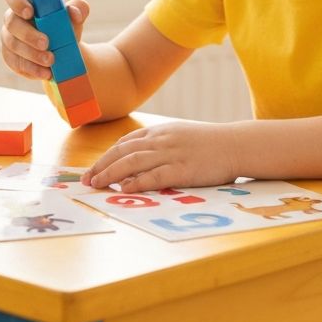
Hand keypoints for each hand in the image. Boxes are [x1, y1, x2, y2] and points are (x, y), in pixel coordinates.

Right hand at [0, 0, 89, 80]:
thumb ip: (78, 9)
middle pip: (12, 23)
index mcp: (26, 2)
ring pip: (13, 45)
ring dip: (32, 54)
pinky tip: (45, 73)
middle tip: (46, 43)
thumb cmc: (65, 27)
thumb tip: (75, 13)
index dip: (18, 3)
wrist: (65, 51)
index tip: (30, 12)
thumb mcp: (74, 17)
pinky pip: (16, 63)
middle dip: (28, 34)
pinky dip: (32, 69)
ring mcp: (9, 39)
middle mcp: (13, 19)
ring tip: (50, 61)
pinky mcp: (11, 57)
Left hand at [82, 121, 240, 192]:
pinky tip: (123, 189)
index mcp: (160, 131)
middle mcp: (161, 140)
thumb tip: (140, 157)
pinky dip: (135, 182)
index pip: (125, 143)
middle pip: (122, 151)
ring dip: (110, 174)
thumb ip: (161, 144)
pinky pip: (153, 176)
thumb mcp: (181, 136)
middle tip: (85, 180)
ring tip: (96, 184)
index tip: (94, 169)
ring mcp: (171, 154)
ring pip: (132, 162)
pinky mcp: (182, 169)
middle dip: (100, 166)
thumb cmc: (211, 143)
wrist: (236, 144)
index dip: (107, 156)